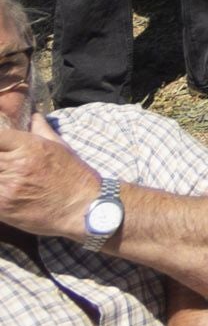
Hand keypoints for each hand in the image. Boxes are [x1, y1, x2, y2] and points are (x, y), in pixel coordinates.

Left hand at [0, 121, 103, 236]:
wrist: (82, 209)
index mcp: (30, 147)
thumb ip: (42, 130)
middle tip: (6, 165)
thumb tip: (33, 116)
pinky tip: (5, 191)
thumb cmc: (74, 176)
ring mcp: (7, 187)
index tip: (2, 145)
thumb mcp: (61, 147)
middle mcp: (16, 165)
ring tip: (5, 177)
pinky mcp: (2, 207)